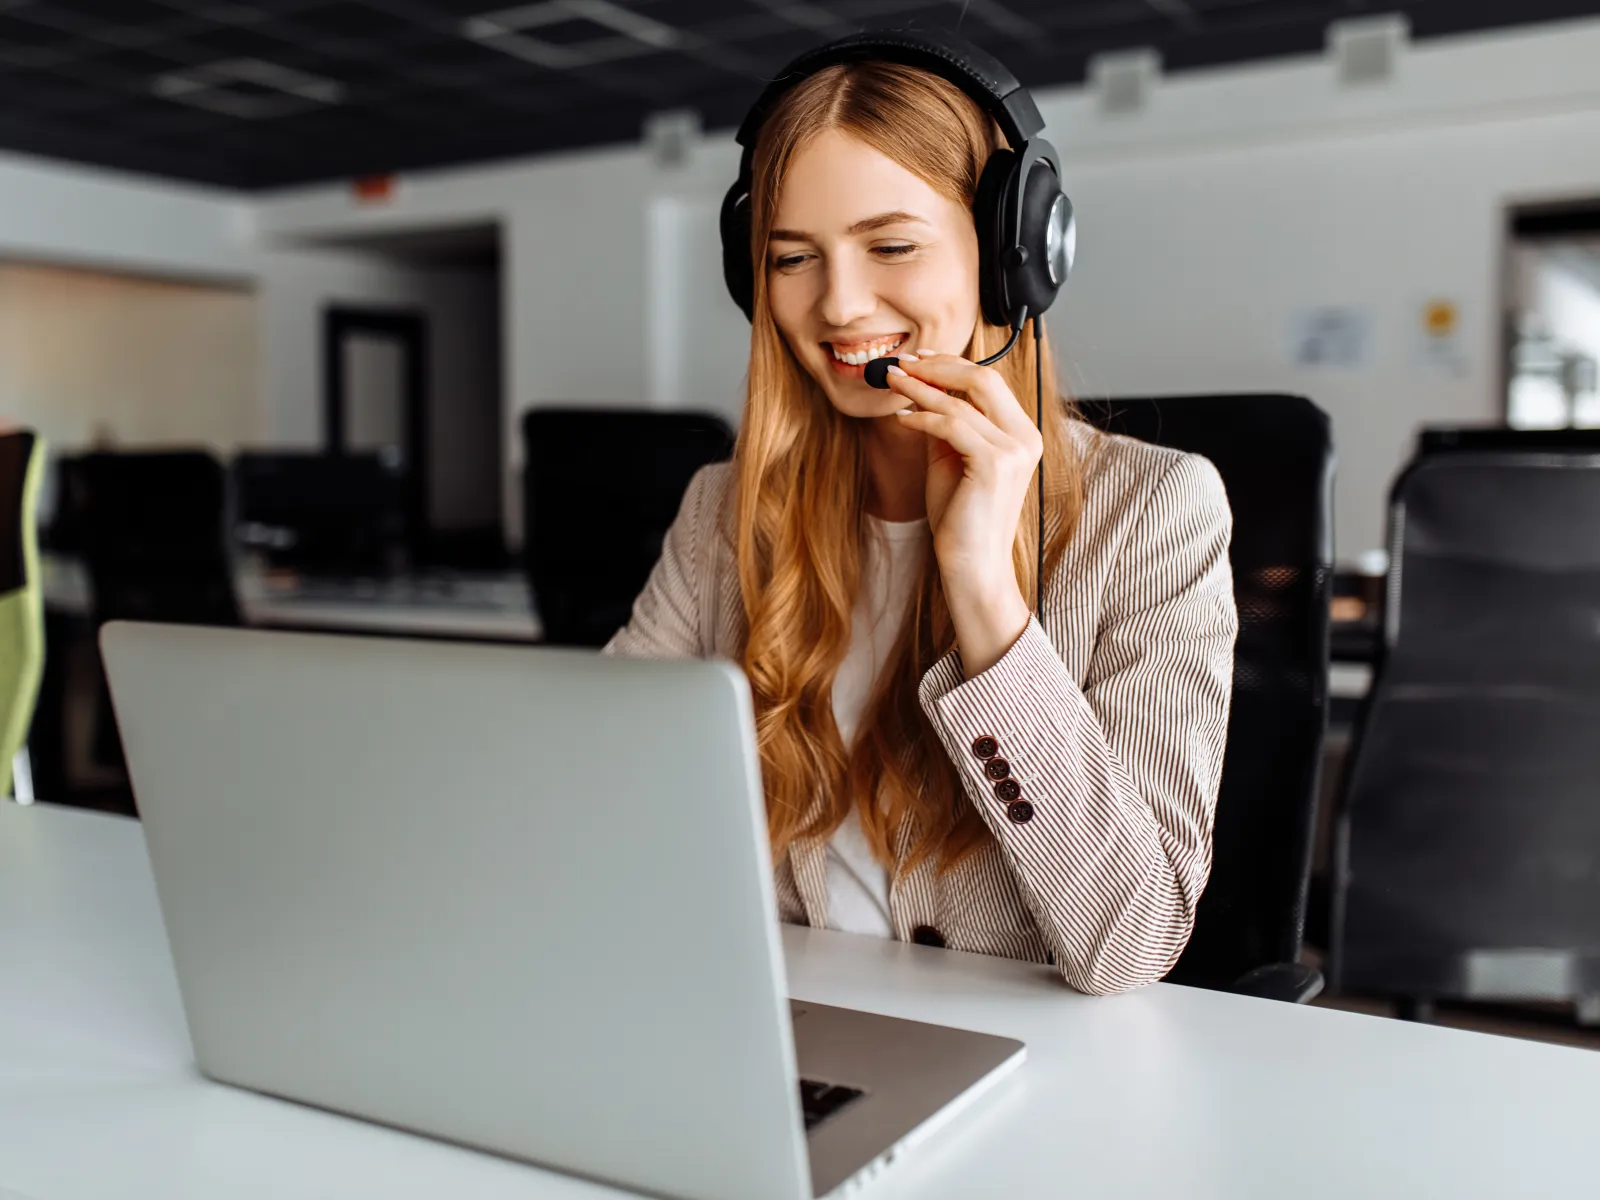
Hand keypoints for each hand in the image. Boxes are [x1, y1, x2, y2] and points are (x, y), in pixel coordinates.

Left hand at [886, 350, 1038, 675]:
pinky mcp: (995, 464)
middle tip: (902, 363)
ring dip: (921, 387)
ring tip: (892, 381)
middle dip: (938, 366)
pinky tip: (902, 418)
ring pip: (963, 399)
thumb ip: (946, 427)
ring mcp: (1014, 450)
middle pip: (984, 378)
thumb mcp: (950, 462)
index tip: (920, 359)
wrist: (972, 566)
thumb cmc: (960, 520)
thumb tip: (921, 391)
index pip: (990, 383)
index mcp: (1022, 435)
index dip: (953, 365)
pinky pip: (951, 425)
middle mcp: (1025, 438)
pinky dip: (922, 416)